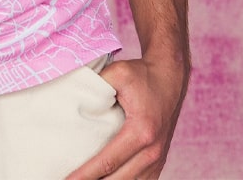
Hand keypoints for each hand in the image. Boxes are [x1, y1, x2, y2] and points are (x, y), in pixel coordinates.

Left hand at [65, 57, 188, 179]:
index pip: (108, 162)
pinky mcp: (158, 162)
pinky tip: (105, 179)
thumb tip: (73, 95)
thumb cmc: (143, 76)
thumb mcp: (119, 72)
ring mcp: (157, 160)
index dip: (86, 174)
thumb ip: (97, 83)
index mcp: (141, 131)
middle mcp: (152, 151)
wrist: (169, 78)